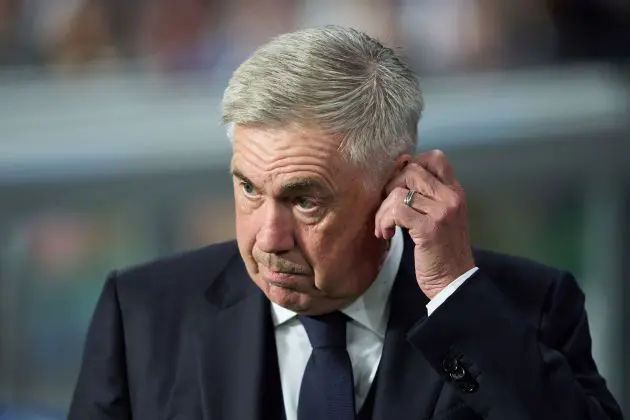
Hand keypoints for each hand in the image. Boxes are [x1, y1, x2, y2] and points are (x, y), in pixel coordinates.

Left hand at [375, 150, 474, 298]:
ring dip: (383, 210)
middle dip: (390, 187)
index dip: (410, 165)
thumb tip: (399, 174)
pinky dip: (385, 221)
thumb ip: (427, 196)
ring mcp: (442, 212)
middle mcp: (451, 197)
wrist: (454, 282)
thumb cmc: (443, 252)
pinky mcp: (429, 228)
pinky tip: (387, 234)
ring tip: (385, 227)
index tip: (397, 186)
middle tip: (387, 209)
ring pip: (399, 191)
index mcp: (455, 192)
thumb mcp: (442, 218)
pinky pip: (397, 210)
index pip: (435, 158)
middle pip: (412, 170)